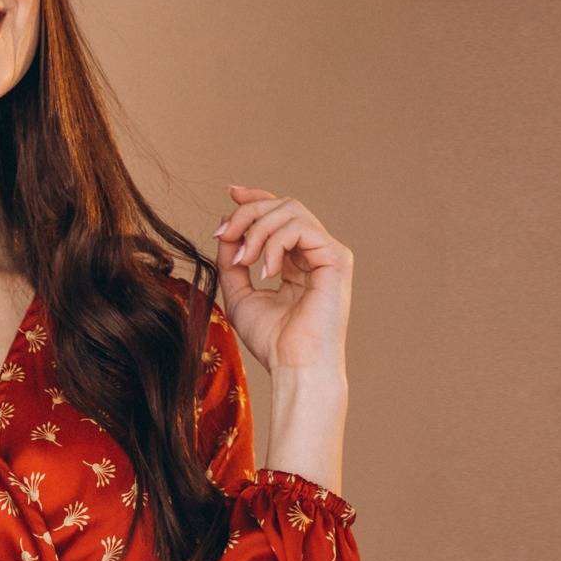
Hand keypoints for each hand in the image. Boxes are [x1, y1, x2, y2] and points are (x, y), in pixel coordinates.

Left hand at [210, 181, 352, 375]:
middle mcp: (315, 253)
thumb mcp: (240, 295)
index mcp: (297, 261)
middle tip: (224, 234)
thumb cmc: (272, 341)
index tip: (230, 193)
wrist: (295, 367)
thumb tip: (225, 231)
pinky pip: (300, 228)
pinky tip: (265, 271)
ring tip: (244, 261)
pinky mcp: (336, 258)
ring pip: (291, 210)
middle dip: (247, 213)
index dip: (256, 198)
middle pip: (282, 205)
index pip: (280, 215)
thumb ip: (232, 262)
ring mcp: (329, 254)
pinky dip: (274, 243)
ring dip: (257, 230)